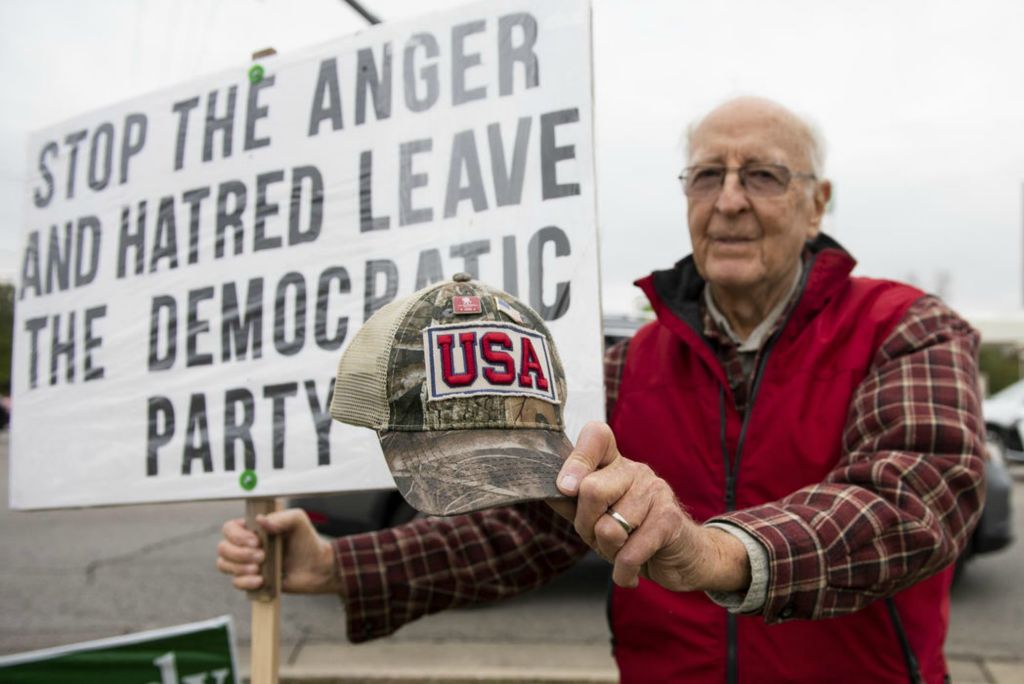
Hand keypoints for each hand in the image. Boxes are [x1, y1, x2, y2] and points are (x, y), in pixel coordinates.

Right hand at [216, 508, 338, 593]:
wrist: (317, 567)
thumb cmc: (307, 541)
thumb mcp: (298, 522)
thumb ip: (280, 517)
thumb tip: (260, 520)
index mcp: (253, 528)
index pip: (229, 528)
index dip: (237, 536)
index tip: (256, 541)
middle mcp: (245, 545)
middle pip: (223, 548)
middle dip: (239, 554)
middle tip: (262, 556)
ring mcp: (246, 563)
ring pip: (224, 565)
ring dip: (240, 568)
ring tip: (260, 569)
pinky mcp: (251, 579)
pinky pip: (236, 582)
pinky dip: (245, 582)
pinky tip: (261, 580)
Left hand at [549, 422, 750, 593]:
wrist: (683, 558)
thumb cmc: (633, 534)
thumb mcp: (596, 517)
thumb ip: (571, 503)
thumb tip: (545, 490)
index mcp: (614, 463)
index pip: (596, 435)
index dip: (577, 459)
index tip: (565, 488)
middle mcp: (636, 470)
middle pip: (591, 491)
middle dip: (586, 527)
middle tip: (599, 537)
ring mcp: (655, 491)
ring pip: (608, 528)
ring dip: (608, 552)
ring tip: (622, 551)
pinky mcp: (669, 519)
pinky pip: (629, 551)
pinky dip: (623, 571)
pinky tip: (630, 572)